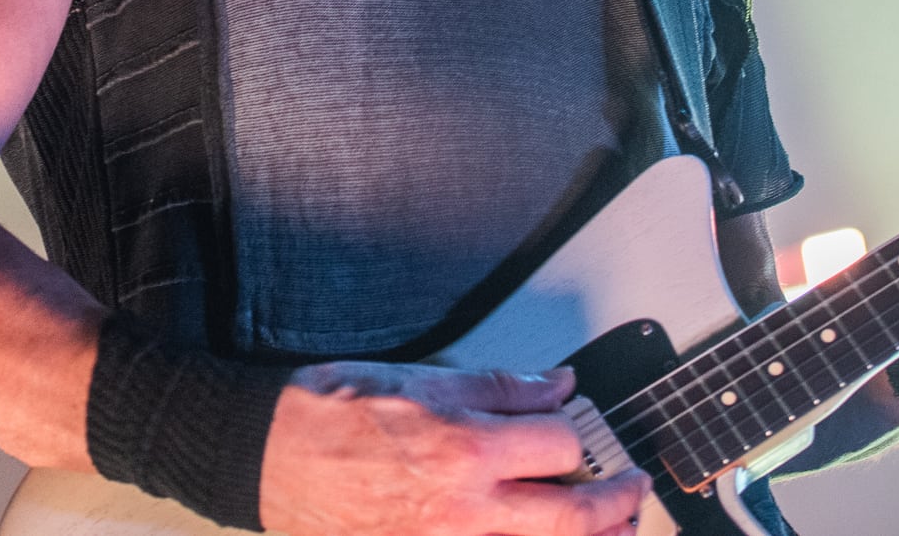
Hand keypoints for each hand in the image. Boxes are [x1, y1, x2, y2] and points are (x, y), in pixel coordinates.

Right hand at [257, 361, 651, 535]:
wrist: (264, 456)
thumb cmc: (331, 412)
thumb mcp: (422, 378)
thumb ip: (500, 387)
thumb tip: (556, 385)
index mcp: (466, 451)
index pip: (560, 447)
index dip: (578, 434)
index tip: (579, 429)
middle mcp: (464, 512)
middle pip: (570, 520)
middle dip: (616, 505)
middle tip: (634, 490)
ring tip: (614, 534)